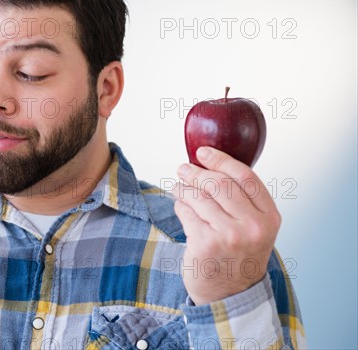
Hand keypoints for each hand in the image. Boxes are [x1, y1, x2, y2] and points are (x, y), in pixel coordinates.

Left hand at [171, 146, 280, 305]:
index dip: (222, 160)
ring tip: (178, 186)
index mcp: (269, 218)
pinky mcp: (205, 244)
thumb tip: (213, 165)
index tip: (204, 152)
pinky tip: (180, 207)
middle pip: (220, 183)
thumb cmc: (239, 257)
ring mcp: (228, 236)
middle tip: (183, 169)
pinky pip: (186, 213)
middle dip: (197, 172)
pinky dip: (180, 206)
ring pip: (200, 196)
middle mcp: (252, 227)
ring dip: (184, 187)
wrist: (230, 296)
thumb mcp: (255, 229)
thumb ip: (243, 201)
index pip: (245, 177)